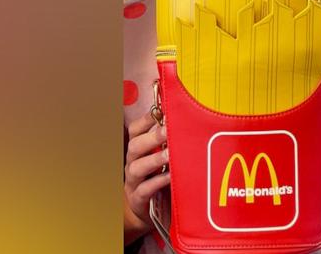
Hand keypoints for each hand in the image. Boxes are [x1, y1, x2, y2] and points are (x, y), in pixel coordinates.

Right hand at [124, 112, 170, 227]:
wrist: (150, 211)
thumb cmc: (160, 178)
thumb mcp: (162, 158)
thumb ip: (170, 141)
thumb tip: (188, 119)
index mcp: (138, 149)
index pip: (135, 130)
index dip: (146, 119)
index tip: (161, 110)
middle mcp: (133, 162)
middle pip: (135, 145)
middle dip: (152, 137)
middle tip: (169, 130)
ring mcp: (134, 182)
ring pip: (137, 167)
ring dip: (154, 159)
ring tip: (170, 154)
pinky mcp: (138, 199)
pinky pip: (145, 190)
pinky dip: (157, 182)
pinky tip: (170, 177)